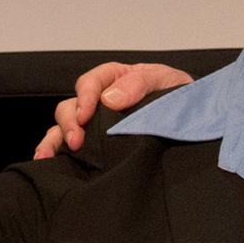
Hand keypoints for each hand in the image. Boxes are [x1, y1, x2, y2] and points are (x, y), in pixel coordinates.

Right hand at [30, 61, 192, 158]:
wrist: (196, 121)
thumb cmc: (179, 97)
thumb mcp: (165, 81)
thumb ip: (138, 84)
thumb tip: (109, 98)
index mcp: (115, 80)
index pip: (91, 83)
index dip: (85, 97)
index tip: (86, 114)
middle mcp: (100, 102)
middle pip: (71, 106)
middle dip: (70, 123)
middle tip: (77, 142)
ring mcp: (96, 126)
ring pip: (64, 127)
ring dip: (54, 139)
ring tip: (47, 155)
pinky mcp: (97, 146)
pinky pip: (69, 146)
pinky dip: (55, 152)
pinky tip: (48, 163)